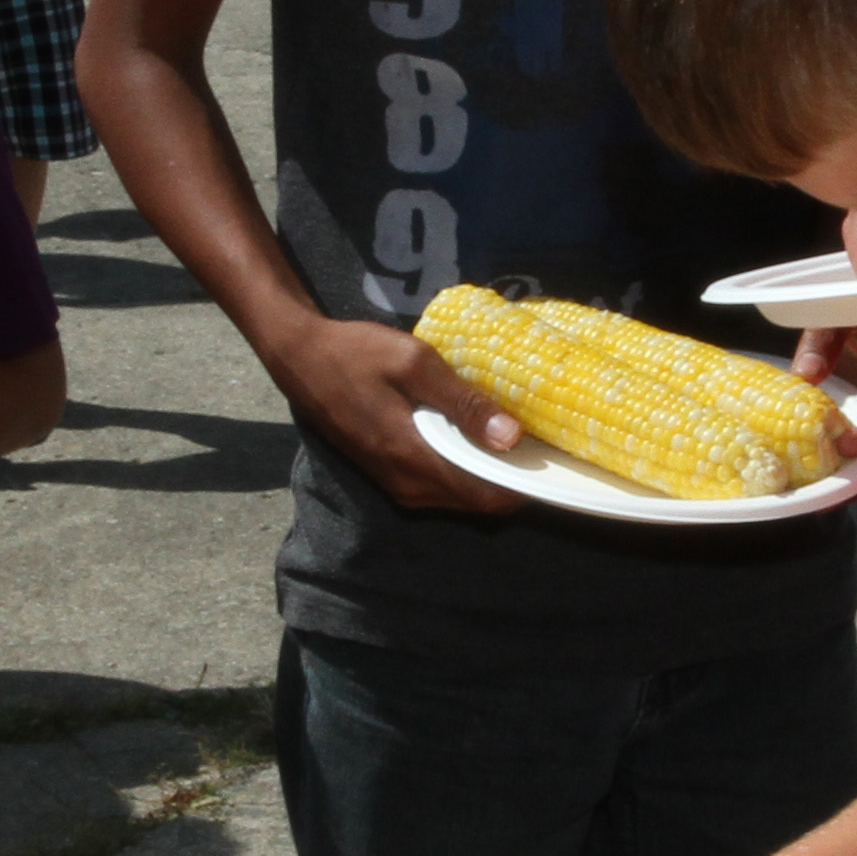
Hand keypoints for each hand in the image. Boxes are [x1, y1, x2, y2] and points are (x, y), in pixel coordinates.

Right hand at [264, 313, 526, 514]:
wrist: (301, 358)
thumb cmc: (357, 354)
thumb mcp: (414, 363)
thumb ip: (462, 401)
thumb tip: (511, 437)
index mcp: (415, 459)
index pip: (486, 497)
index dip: (527, 487)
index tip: (556, 461)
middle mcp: (409, 485)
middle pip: (478, 502)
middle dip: (514, 480)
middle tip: (543, 442)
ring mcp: (398, 485)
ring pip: (461, 496)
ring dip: (490, 475)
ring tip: (518, 436)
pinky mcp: (392, 476)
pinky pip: (443, 485)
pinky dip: (467, 469)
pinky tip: (479, 436)